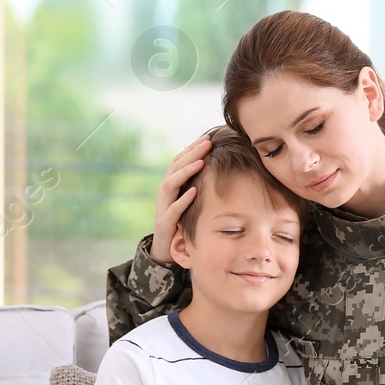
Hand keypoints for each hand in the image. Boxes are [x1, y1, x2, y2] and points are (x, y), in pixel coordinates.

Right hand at [150, 135, 213, 262]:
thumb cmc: (183, 220)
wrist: (166, 247)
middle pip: (175, 167)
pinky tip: (194, 191)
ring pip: (170, 184)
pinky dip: (182, 200)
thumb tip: (221, 167)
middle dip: (191, 154)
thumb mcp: (191, 199)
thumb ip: (199, 184)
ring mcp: (163, 207)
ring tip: (200, 162)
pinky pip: (172, 210)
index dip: (192, 148)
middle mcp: (165, 192)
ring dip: (185, 172)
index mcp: (172, 184)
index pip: (180, 160)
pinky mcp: (165, 223)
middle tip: (207, 143)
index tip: (208, 137)